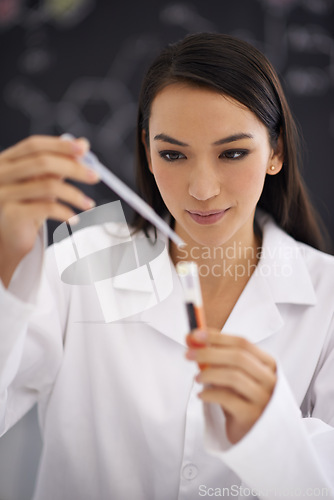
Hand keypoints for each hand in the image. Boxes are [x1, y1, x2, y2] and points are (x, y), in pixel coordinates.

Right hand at [0, 135, 99, 285]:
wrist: (9, 239)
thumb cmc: (26, 208)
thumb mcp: (43, 182)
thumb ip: (59, 164)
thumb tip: (83, 144)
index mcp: (7, 161)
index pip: (34, 145)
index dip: (60, 145)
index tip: (84, 149)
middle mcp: (1, 174)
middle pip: (43, 163)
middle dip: (74, 168)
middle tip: (95, 176)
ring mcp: (4, 193)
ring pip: (48, 186)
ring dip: (75, 195)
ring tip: (89, 204)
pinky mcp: (11, 213)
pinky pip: (46, 208)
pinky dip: (66, 212)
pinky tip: (74, 219)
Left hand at [185, 328, 276, 443]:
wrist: (254, 435)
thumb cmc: (241, 399)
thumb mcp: (233, 376)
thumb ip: (217, 358)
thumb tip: (192, 339)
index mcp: (268, 364)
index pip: (243, 343)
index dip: (218, 337)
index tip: (196, 335)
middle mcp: (269, 380)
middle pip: (238, 357)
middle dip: (209, 353)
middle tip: (189, 354)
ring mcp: (263, 398)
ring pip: (233, 376)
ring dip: (209, 374)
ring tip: (197, 378)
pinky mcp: (252, 416)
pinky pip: (227, 398)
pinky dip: (209, 394)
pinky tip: (201, 395)